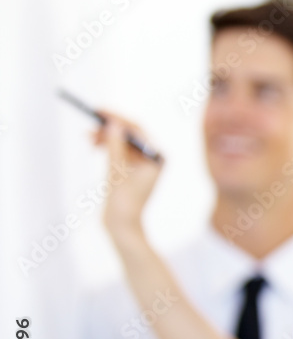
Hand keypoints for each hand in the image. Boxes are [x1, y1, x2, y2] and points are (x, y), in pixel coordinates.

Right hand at [93, 113, 162, 245]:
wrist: (123, 226)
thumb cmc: (123, 201)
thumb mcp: (117, 171)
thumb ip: (116, 146)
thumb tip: (114, 124)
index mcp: (157, 158)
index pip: (138, 130)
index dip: (118, 119)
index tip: (100, 112)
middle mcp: (153, 159)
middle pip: (131, 134)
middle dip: (111, 127)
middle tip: (91, 122)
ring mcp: (143, 165)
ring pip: (123, 142)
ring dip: (106, 136)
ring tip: (88, 137)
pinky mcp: (131, 171)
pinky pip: (119, 151)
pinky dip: (107, 147)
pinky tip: (94, 145)